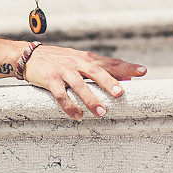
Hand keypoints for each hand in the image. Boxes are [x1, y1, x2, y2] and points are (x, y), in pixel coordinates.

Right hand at [24, 45, 146, 120]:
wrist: (30, 55)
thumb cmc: (60, 60)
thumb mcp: (81, 60)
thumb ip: (102, 70)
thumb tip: (126, 81)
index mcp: (87, 58)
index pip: (110, 62)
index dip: (126, 67)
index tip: (143, 71)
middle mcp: (77, 62)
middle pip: (96, 71)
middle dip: (109, 82)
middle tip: (120, 93)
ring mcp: (63, 70)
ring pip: (79, 84)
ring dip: (90, 99)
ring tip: (101, 113)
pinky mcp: (50, 79)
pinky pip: (61, 94)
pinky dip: (69, 106)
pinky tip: (77, 116)